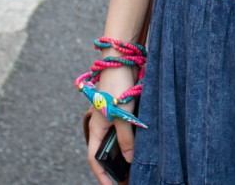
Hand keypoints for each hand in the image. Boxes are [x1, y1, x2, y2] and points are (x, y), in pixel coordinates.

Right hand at [86, 66, 136, 183]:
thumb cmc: (117, 86)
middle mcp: (102, 124)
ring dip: (124, 153)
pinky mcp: (121, 110)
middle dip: (114, 166)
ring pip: (116, 140)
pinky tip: (141, 145)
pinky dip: (130, 139)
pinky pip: (125, 129)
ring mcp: (111, 117)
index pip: (94, 158)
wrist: (121, 60)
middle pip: (105, 151)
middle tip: (127, 178)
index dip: (101, 175)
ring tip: (135, 165)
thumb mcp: (122, 115)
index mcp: (96, 128)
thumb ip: (125, 138)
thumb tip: (129, 158)